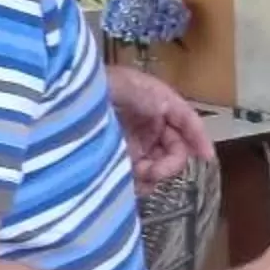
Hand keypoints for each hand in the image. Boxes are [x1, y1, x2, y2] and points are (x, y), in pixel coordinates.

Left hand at [107, 66, 213, 184]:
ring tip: (138, 175)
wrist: (63, 102)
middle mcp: (152, 126)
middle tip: (154, 172)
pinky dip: (141, 184)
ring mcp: (137, 144)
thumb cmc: (96, 86)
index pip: (187, 120)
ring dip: (154, 176)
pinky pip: (141, 178)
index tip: (207, 157)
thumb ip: (150, 99)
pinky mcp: (121, 161)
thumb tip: (163, 113)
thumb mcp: (126, 85)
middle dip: (170, 163)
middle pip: (176, 149)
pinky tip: (132, 183)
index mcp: (159, 103)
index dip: (199, 137)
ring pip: (160, 167)